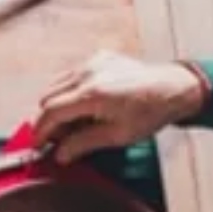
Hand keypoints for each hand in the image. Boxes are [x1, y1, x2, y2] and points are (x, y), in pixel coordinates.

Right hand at [32, 51, 204, 159]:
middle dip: (49, 120)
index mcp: (92, 94)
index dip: (40, 131)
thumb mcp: (117, 136)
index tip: (38, 144)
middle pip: (47, 98)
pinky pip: (71, 75)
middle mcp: (88, 74)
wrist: (174, 88)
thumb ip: (83, 144)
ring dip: (58, 105)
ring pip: (56, 86)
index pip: (50, 112)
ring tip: (76, 122)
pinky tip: (86, 105)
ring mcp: (92, 62)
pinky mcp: (98, 57)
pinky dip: (71, 91)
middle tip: (60, 138)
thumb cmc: (151, 112)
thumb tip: (60, 154)